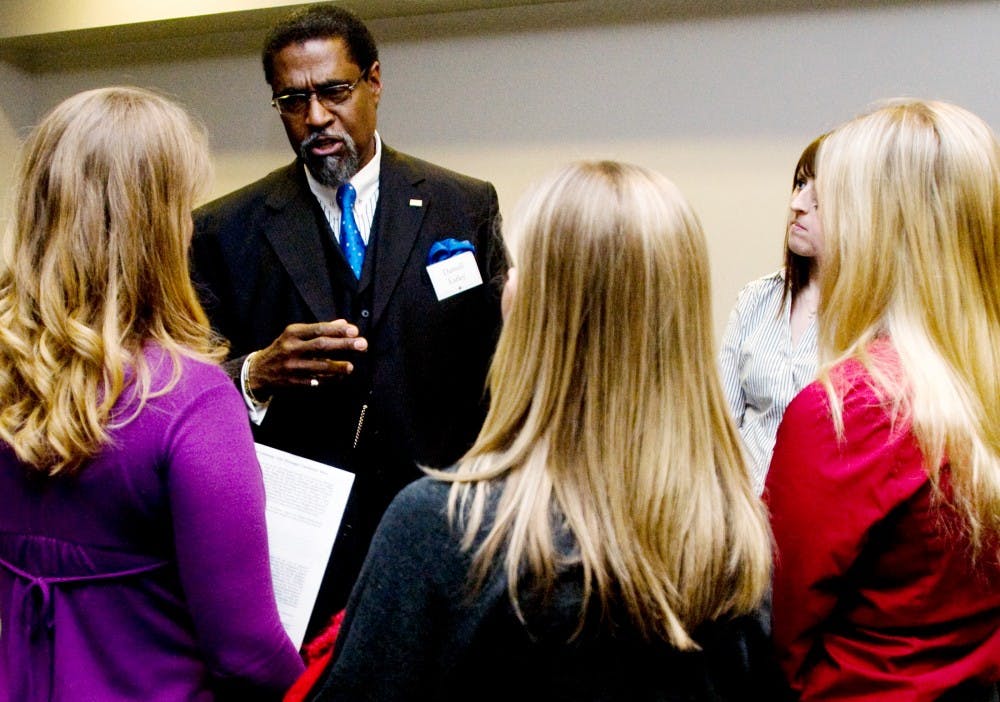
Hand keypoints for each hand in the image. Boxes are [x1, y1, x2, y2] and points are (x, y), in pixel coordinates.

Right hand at [248, 320, 367, 393]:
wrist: (258, 371)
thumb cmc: (283, 349)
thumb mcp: (296, 335)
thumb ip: (320, 330)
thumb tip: (344, 323)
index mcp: (292, 333)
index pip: (318, 329)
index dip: (338, 330)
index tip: (355, 330)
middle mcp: (291, 348)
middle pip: (321, 345)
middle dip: (344, 344)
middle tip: (363, 344)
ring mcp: (292, 366)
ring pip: (319, 366)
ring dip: (337, 366)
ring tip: (351, 366)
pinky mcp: (293, 382)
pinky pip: (314, 381)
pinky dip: (328, 379)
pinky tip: (339, 377)